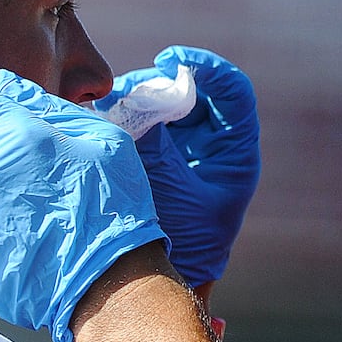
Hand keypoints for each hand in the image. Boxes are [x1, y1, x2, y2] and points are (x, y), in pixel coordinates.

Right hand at [95, 46, 260, 287]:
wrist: (160, 280)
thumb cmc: (179, 241)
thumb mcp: (168, 187)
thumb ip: (154, 141)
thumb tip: (131, 97)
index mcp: (235, 153)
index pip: (233, 91)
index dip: (205, 67)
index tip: (170, 62)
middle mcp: (214, 145)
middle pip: (194, 91)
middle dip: (159, 84)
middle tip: (126, 92)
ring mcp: (185, 149)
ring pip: (165, 104)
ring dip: (138, 98)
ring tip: (111, 108)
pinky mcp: (157, 156)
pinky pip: (144, 122)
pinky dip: (126, 115)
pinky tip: (106, 119)